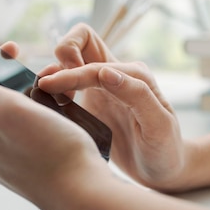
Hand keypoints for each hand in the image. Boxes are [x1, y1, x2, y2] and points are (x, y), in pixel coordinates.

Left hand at [0, 46, 111, 209]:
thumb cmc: (51, 155)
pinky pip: (19, 126)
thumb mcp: (5, 108)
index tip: (8, 50)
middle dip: (7, 77)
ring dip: (24, 94)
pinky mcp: (19, 161)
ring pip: (4, 110)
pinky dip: (34, 113)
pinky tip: (52, 113)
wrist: (83, 192)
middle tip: (34, 73)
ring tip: (49, 92)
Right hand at [37, 24, 189, 191]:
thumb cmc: (165, 150)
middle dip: (63, 52)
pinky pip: (68, 81)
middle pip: (82, 39)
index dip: (70, 72)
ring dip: (54, 69)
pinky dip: (54, 84)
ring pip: (71, 59)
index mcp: (134, 76)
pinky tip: (47, 101)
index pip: (93, 63)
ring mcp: (102, 86)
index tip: (53, 88)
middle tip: (50, 85)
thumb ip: (137, 96)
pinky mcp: (91, 100)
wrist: (163, 170)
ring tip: (43, 93)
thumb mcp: (158, 126)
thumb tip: (106, 72)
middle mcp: (117, 74)